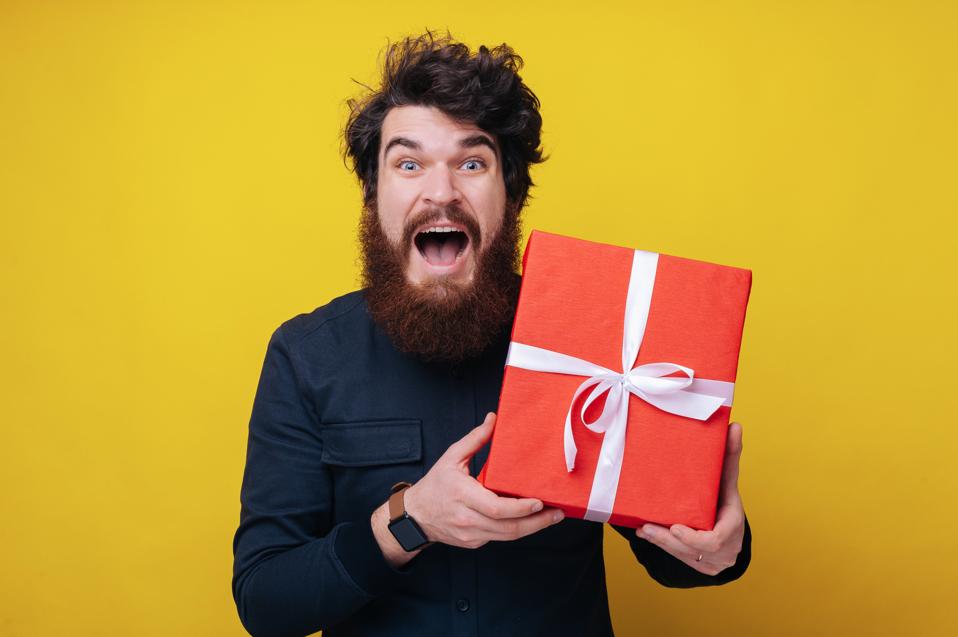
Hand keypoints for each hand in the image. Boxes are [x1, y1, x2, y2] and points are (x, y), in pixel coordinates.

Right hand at [404, 412, 564, 548]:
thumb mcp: (452, 457)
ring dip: (532, 528)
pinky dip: (516, 529)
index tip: (539, 501)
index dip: (520, 508)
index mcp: (462, 495)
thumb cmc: (435, 485)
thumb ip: (475, 439)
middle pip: (508, 528)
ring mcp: (471, 534)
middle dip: (536, 522)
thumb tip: (494, 419)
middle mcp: (467, 519)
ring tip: (551, 517)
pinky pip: (499, 537)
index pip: (496, 508)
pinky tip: (531, 520)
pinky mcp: (474, 542)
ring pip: (507, 536)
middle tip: (557, 513)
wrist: (415, 516)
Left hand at [635, 421, 745, 575]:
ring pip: (683, 556)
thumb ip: (729, 456)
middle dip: (669, 541)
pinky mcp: (700, 567)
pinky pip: (678, 559)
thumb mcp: (728, 480)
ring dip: (662, 543)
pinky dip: (662, 547)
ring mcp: (712, 562)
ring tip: (643, 529)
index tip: (676, 528)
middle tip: (647, 527)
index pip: (716, 539)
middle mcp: (725, 550)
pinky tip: (646, 534)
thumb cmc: (727, 501)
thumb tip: (734, 425)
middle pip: (693, 550)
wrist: (731, 531)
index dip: (695, 538)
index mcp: (732, 527)